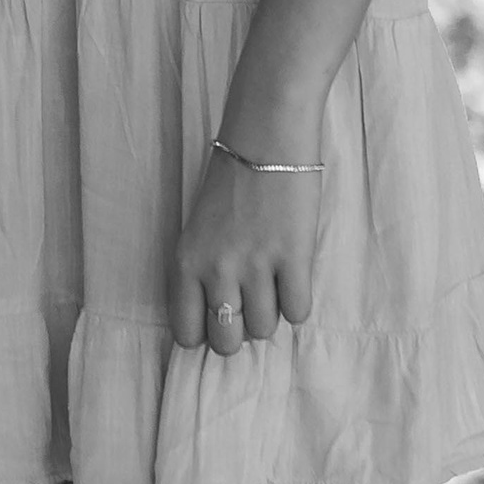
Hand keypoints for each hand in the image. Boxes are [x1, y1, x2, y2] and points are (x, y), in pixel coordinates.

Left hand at [168, 145, 323, 356]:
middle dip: (240, 330)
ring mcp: (255, 265)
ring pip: (265, 329)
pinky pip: (298, 312)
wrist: (264, 140)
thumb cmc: (229, 184)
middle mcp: (215, 269)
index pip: (187, 332)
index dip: (206, 332)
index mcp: (185, 261)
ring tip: (272, 280)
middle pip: (227, 342)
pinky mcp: (293, 258)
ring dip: (271, 312)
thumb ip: (203, 273)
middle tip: (249, 302)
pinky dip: (298, 301)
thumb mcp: (198, 231)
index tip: (218, 318)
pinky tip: (292, 275)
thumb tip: (223, 318)